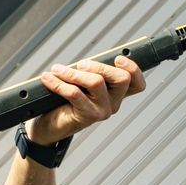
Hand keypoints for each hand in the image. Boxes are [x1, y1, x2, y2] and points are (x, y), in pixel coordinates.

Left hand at [27, 56, 145, 143]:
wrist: (50, 125)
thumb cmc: (65, 101)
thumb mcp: (81, 83)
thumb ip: (90, 72)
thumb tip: (86, 61)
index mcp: (116, 93)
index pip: (137, 83)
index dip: (133, 69)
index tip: (118, 59)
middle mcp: (113, 103)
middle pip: (122, 78)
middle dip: (99, 65)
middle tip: (80, 64)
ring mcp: (103, 111)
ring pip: (97, 82)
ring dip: (73, 73)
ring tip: (58, 70)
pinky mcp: (88, 116)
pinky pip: (75, 93)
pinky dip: (58, 83)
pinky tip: (48, 78)